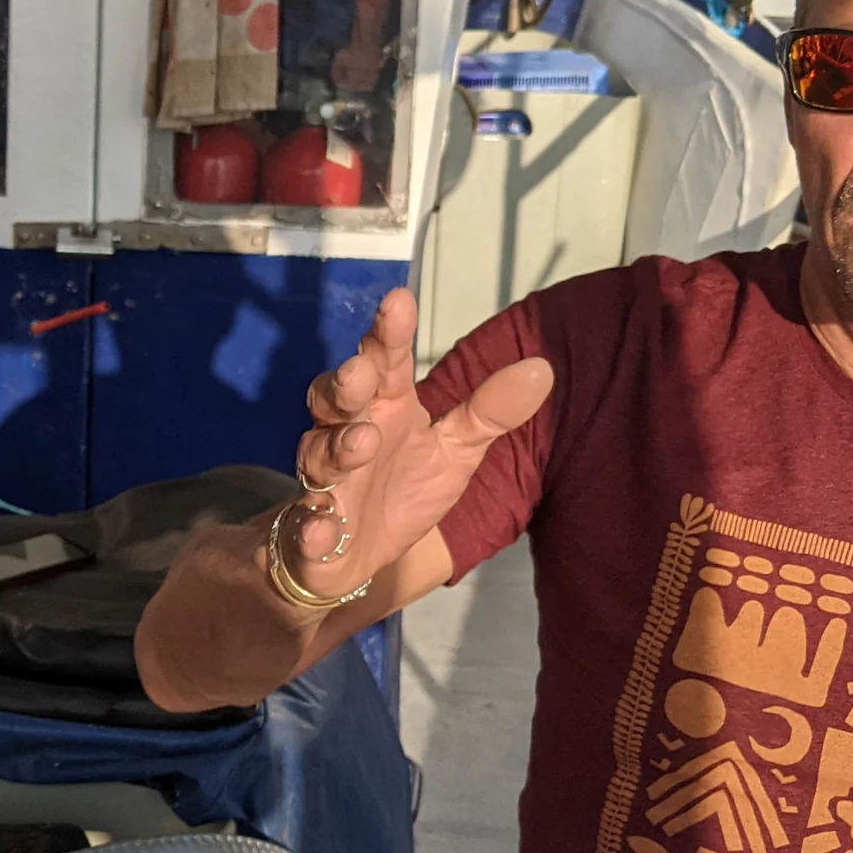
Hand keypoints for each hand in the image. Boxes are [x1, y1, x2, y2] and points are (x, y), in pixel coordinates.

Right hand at [286, 287, 552, 598]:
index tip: (398, 299)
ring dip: (338, 448)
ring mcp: (326, 482)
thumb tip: (542, 368)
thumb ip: (491, 410)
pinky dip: (315, 530)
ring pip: (321, 456)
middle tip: (361, 373)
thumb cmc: (406, 487)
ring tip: (362, 442)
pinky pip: (310, 529)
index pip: (385, 361)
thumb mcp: (457, 449)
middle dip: (345, 384)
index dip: (389, 332)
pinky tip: (323, 531)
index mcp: (387, 407)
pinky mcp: (314, 532)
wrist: (364, 553)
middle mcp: (347, 433)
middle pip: (338, 398)